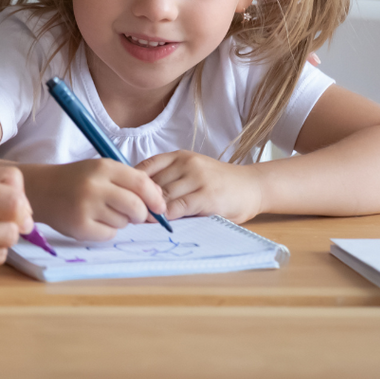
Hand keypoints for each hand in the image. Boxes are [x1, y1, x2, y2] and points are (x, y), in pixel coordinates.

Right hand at [26, 159, 166, 241]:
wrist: (42, 190)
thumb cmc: (77, 179)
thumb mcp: (100, 170)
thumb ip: (129, 181)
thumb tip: (160, 199)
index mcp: (103, 167)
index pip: (141, 183)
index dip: (155, 197)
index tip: (160, 206)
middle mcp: (95, 186)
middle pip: (136, 207)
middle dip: (142, 214)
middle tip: (135, 214)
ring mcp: (86, 208)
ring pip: (123, 222)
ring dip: (120, 220)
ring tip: (102, 210)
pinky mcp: (80, 227)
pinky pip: (109, 234)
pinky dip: (107, 230)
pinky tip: (93, 220)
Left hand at [135, 150, 263, 222]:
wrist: (253, 186)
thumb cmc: (218, 183)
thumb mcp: (191, 172)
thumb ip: (170, 180)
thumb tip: (139, 197)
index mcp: (179, 156)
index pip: (146, 166)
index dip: (132, 183)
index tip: (126, 197)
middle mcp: (186, 164)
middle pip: (152, 183)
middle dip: (141, 200)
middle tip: (130, 214)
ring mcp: (197, 178)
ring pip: (163, 195)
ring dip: (152, 210)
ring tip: (143, 221)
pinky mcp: (207, 196)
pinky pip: (179, 207)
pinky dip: (167, 216)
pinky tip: (163, 222)